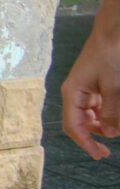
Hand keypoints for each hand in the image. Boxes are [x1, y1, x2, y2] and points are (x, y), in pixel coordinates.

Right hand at [61, 21, 119, 159]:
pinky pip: (98, 106)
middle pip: (80, 123)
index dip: (85, 143)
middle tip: (109, 149)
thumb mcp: (114, 87)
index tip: (100, 155)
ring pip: (90, 116)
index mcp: (72, 93)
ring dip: (103, 124)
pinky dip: (107, 113)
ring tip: (117, 125)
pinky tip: (116, 113)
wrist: (113, 32)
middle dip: (95, 135)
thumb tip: (110, 132)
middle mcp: (75, 93)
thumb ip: (111, 111)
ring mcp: (85, 89)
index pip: (73, 126)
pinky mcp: (95, 85)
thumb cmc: (111, 56)